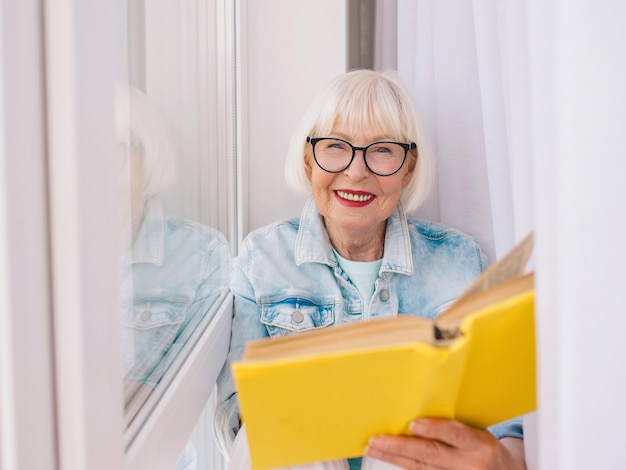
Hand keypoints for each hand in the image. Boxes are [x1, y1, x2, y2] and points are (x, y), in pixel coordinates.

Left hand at [365, 418, 524, 469]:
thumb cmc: (485, 448)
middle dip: (400, 446)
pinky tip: (389, 458)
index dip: (434, 428)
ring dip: (394, 457)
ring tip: (374, 447)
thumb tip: (420, 409)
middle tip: (377, 439)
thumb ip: (456, 426)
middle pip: (431, 454)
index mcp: (481, 444)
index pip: (456, 434)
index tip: (413, 423)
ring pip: (421, 468)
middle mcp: (471, 465)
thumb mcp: (480, 433)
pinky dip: (404, 466)